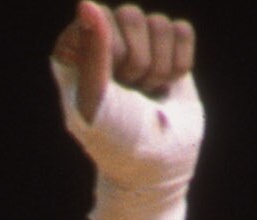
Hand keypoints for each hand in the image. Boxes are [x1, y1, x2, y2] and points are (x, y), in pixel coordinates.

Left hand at [54, 9, 203, 219]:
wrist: (159, 167)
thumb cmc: (119, 142)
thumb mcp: (99, 102)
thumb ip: (92, 53)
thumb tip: (86, 3)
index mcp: (75, 53)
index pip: (98, 17)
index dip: (111, 51)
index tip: (111, 85)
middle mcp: (104, 43)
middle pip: (131, 14)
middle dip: (138, 61)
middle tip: (132, 93)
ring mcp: (138, 44)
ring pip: (159, 22)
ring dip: (159, 67)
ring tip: (147, 94)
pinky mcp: (168, 49)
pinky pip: (182, 30)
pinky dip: (181, 62)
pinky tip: (167, 87)